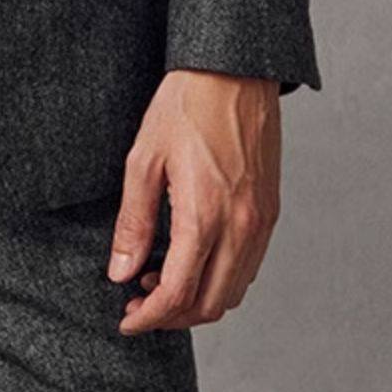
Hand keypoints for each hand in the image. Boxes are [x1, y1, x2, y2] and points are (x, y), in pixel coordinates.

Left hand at [107, 69, 281, 333]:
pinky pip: (248, 267)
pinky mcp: (270, 212)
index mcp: (205, 216)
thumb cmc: (185, 106)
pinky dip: (220, 279)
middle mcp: (240, 227)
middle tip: (138, 302)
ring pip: (233, 292)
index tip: (126, 320)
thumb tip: (120, 272)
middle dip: (171, 317)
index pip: (177, 293)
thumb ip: (133, 222)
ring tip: (160, 278)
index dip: (148, 317)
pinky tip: (192, 259)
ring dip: (196, 300)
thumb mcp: (144, 159)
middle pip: (208, 305)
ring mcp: (261, 222)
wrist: (235, 70)